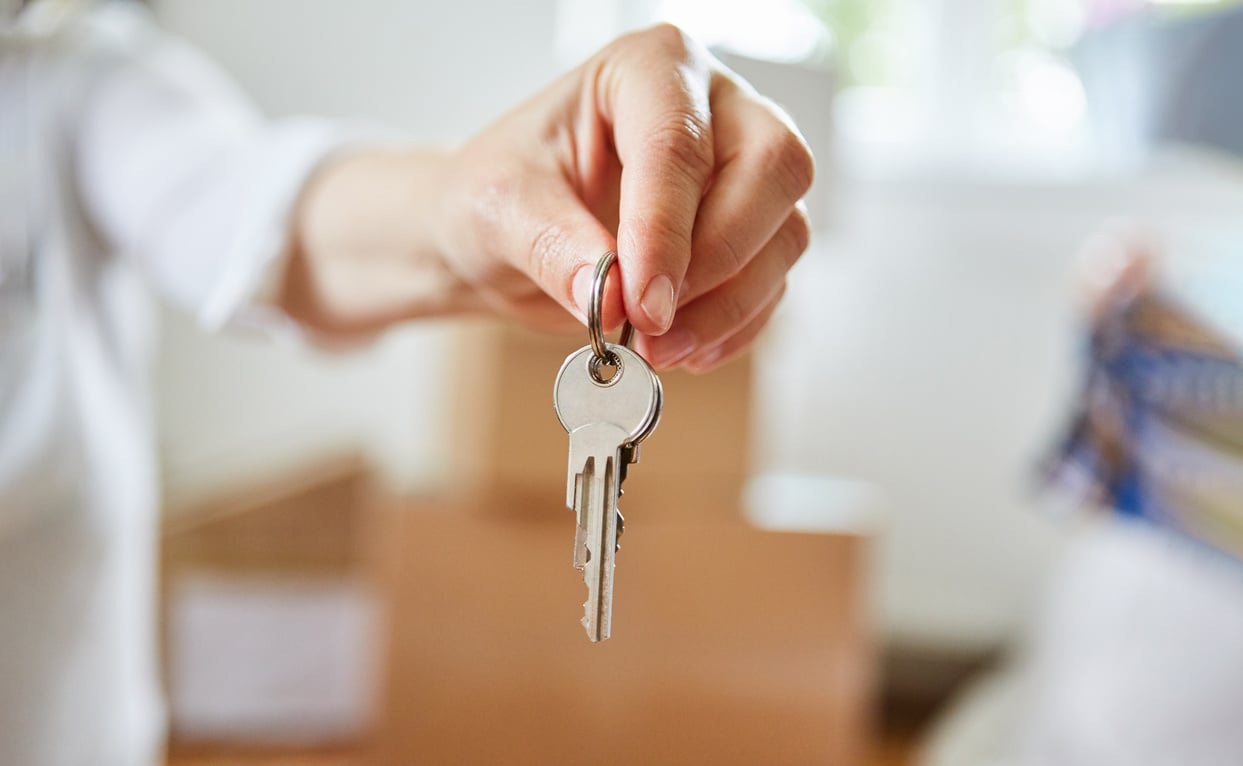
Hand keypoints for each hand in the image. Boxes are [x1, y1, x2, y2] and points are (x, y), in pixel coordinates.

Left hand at [291, 25, 812, 371]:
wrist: (506, 238)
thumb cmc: (500, 196)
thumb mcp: (498, 210)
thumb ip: (552, 245)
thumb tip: (614, 297)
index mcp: (648, 69)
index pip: (679, 143)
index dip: (665, 229)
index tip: (639, 303)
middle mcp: (714, 108)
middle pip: (771, 170)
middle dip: (716, 264)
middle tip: (652, 326)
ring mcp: (744, 170)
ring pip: (785, 232)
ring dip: (728, 307)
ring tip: (656, 349)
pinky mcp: (752, 234)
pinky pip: (772, 283)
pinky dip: (734, 328)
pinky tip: (682, 350)